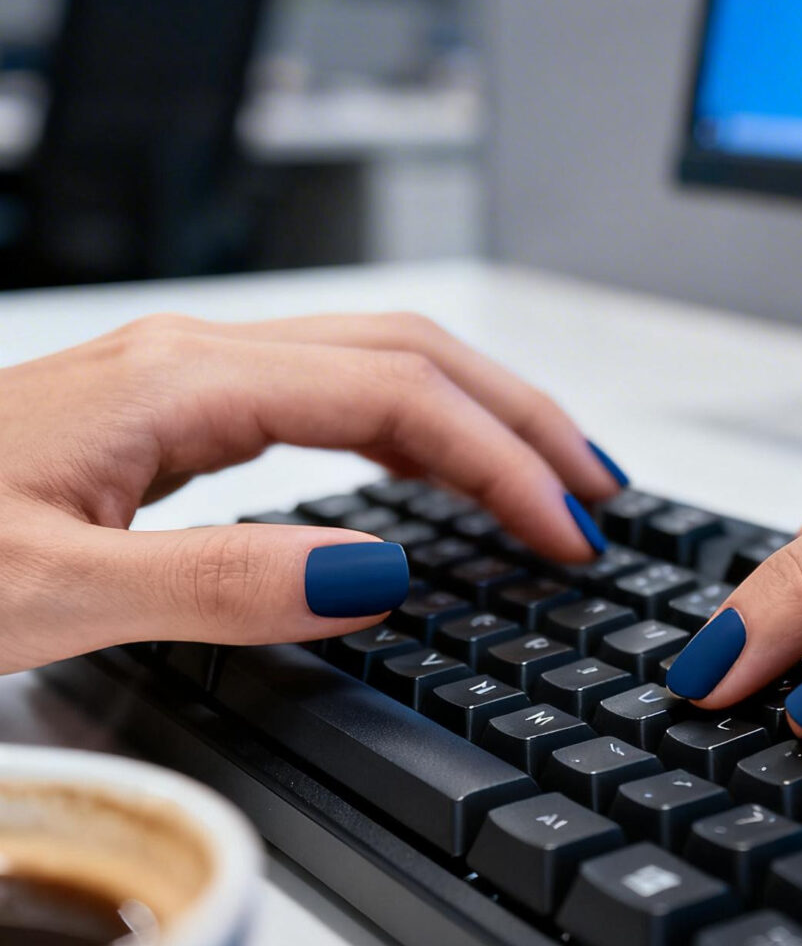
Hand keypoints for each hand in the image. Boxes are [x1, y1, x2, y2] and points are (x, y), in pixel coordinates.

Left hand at [0, 310, 623, 673]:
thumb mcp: (51, 596)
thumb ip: (222, 585)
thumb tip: (380, 576)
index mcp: (182, 382)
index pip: (395, 398)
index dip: (499, 466)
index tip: (566, 540)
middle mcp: (193, 355)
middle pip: (409, 349)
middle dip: (521, 414)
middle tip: (601, 496)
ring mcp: (180, 374)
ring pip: (374, 358)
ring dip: (477, 408)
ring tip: (551, 475)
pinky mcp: (166, 408)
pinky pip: (327, 390)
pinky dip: (411, 423)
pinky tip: (430, 469)